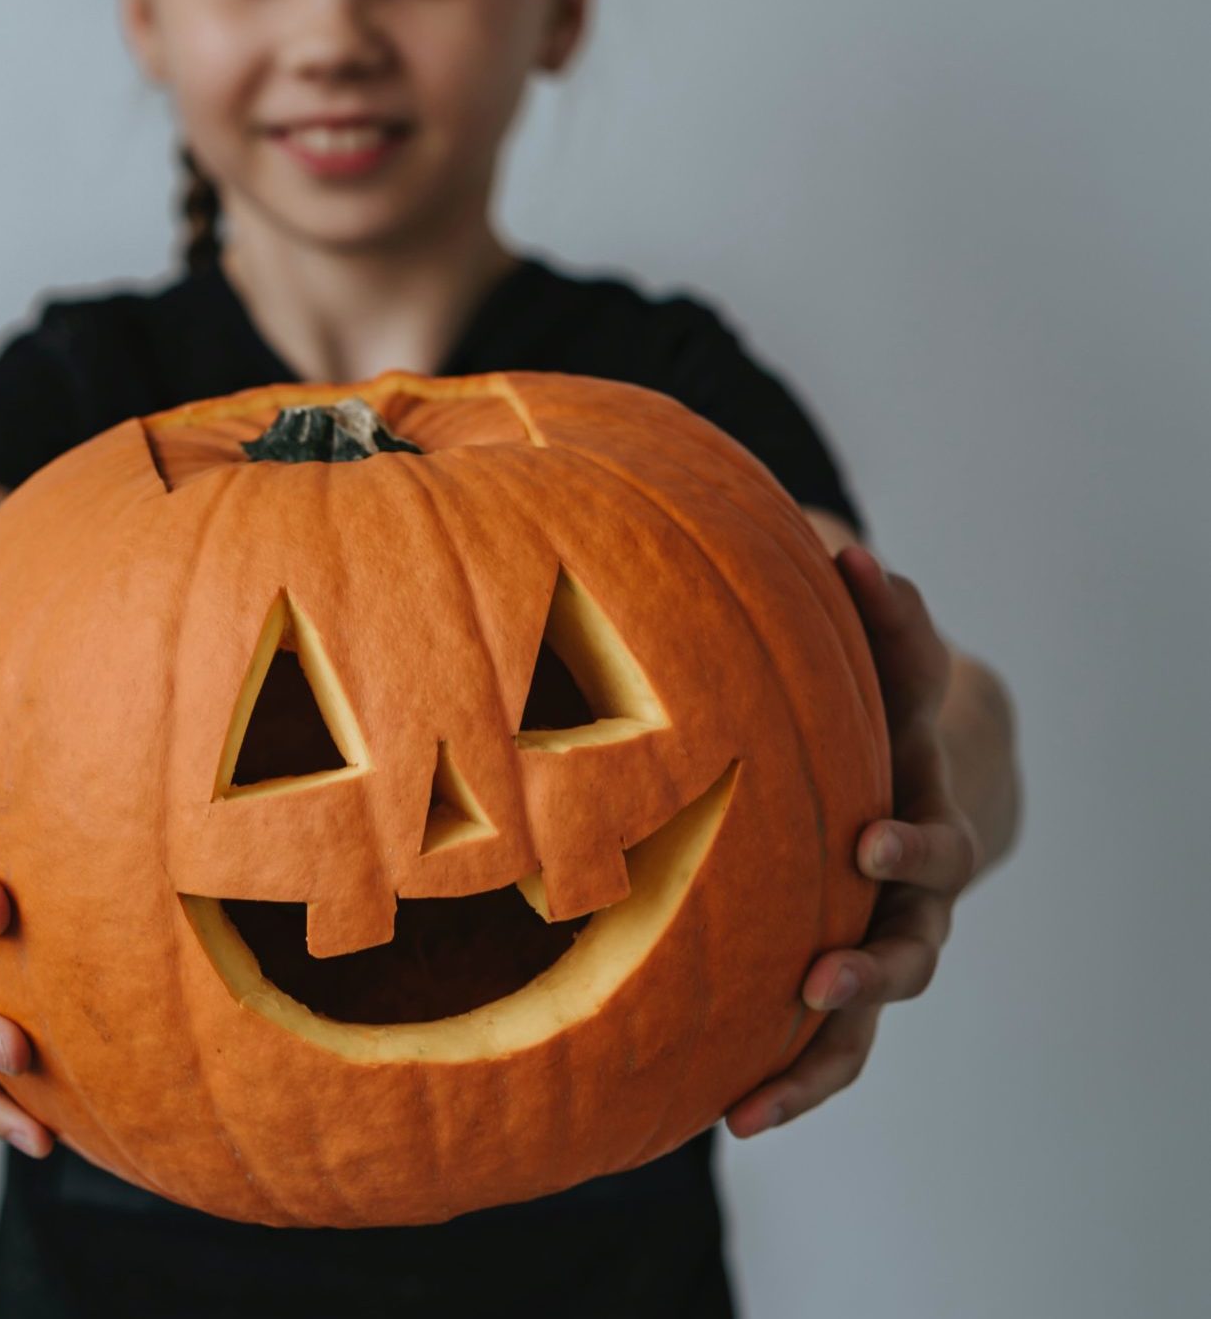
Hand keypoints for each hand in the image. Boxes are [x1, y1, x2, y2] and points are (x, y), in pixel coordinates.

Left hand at [724, 543, 978, 1138]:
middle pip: (916, 944)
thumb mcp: (894, 652)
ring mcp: (880, 942)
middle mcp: (912, 894)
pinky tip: (724, 1117)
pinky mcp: (838, 979)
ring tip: (756, 1102)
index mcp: (925, 812)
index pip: (936, 838)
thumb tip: (841, 544)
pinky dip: (786, 1082)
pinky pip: (825, 1047)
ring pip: (867, 1020)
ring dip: (819, 1057)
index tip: (866, 843)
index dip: (910, 846)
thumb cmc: (888, 698)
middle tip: (822, 974)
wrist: (915, 769)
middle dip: (875, 963)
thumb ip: (881, 607)